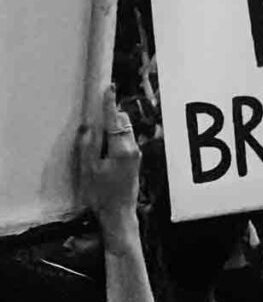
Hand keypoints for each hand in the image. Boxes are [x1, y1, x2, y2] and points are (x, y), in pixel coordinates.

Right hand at [79, 86, 141, 252]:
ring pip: (124, 130)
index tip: (108, 87)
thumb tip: (88, 125)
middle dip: (109, 115)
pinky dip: (115, 136)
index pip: (114, 120)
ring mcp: (136, 154)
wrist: (118, 213)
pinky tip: (102, 144)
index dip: (109, 103)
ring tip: (96, 132)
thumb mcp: (89, 169)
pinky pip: (125, 140)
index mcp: (122, 148)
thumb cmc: (102, 194)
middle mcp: (133, 148)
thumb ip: (88, 145)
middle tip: (95, 113)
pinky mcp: (134, 160)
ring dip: (112, 126)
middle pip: (122, 121)